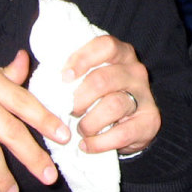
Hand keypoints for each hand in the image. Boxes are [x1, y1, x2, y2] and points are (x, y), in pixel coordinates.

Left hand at [62, 35, 161, 155]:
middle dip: (79, 99)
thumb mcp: (90, 78)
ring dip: (88, 123)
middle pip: (103, 79)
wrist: (129, 126)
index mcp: (122, 54)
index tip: (64, 77)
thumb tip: (40, 70)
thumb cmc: (101, 97)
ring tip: (80, 130)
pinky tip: (87, 145)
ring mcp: (145, 95)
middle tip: (70, 111)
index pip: (105, 46)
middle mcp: (136, 71)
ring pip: (113, 106)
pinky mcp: (150, 121)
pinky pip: (121, 133)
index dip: (83, 59)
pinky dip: (99, 143)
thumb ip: (73, 72)